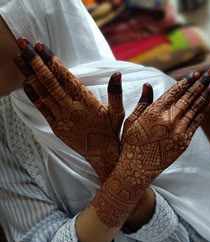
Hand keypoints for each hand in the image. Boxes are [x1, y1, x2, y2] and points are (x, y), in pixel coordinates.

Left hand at [15, 38, 124, 181]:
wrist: (102, 155)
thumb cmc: (110, 132)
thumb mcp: (118, 113)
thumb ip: (116, 93)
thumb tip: (117, 75)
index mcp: (85, 102)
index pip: (66, 77)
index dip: (53, 61)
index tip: (42, 47)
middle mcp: (71, 109)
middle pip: (50, 82)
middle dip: (36, 62)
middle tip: (24, 45)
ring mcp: (61, 118)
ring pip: (43, 93)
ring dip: (30, 75)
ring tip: (19, 59)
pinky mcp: (56, 127)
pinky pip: (42, 109)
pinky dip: (33, 96)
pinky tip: (25, 84)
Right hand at [91, 69, 209, 227]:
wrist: (137, 169)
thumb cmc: (131, 144)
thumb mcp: (131, 121)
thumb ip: (143, 102)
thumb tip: (148, 85)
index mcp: (154, 112)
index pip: (174, 92)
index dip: (186, 81)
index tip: (195, 73)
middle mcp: (168, 120)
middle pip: (188, 97)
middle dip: (201, 83)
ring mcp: (178, 132)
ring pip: (195, 109)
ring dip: (206, 95)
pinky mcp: (183, 142)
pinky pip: (196, 124)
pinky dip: (203, 112)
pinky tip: (208, 103)